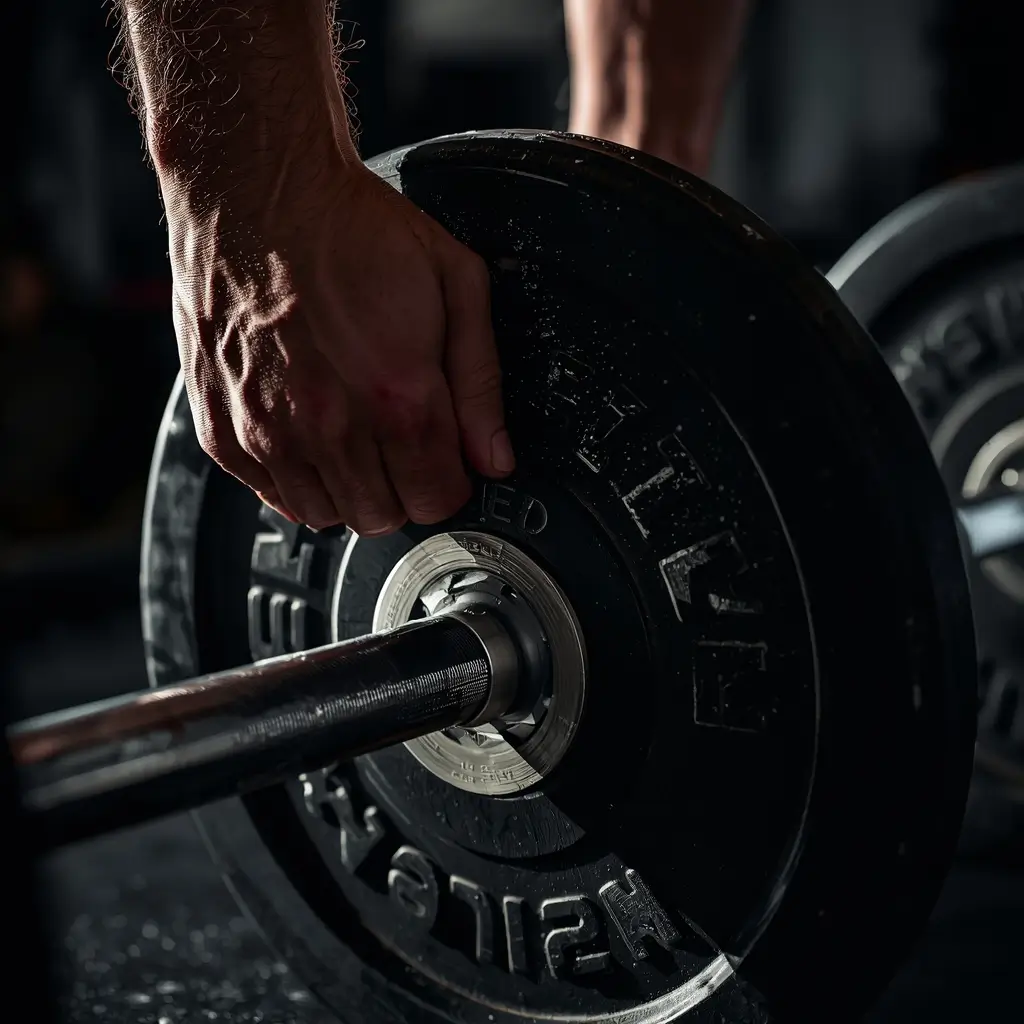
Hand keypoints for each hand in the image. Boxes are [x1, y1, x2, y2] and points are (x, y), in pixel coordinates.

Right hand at [166, 159, 514, 534]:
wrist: (257, 187)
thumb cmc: (352, 227)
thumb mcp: (455, 284)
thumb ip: (480, 382)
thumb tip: (495, 456)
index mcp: (398, 396)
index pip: (437, 499)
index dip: (450, 482)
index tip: (444, 457)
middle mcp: (330, 426)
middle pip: (384, 516)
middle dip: (404, 489)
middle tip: (400, 443)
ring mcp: (268, 432)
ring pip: (327, 515)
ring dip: (350, 489)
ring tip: (353, 437)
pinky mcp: (222, 427)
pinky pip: (271, 495)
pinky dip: (295, 479)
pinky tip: (308, 435)